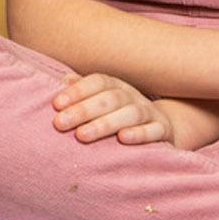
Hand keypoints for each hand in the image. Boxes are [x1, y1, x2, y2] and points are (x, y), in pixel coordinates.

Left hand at [52, 73, 174, 145]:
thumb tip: (63, 80)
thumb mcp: (102, 101)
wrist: (161, 128)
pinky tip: (123, 139)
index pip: (98, 82)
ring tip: (81, 135)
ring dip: (105, 124)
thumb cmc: (120, 115)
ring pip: (130, 114)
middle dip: (83, 110)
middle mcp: (133, 96)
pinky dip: (139, 134)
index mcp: (116, 86)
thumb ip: (83, 92)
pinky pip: (153, 130)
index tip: (56, 104)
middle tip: (60, 123)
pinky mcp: (163, 131)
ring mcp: (149, 113)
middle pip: (110, 99)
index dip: (77, 91)